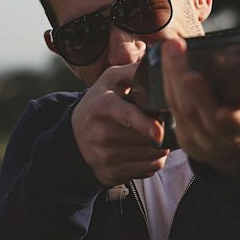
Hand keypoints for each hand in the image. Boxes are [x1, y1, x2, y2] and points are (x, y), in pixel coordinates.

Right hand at [70, 63, 168, 186]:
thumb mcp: (109, 80)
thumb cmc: (99, 104)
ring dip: (162, 146)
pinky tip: (147, 149)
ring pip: (152, 155)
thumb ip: (133, 71)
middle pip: (147, 138)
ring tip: (156, 135)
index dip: (146, 125)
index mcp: (104, 106)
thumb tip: (159, 65)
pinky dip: (155, 159)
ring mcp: (106, 157)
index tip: (159, 132)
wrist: (73, 139)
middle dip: (164, 131)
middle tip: (167, 122)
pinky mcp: (112, 174)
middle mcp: (102, 134)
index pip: (127, 116)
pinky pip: (148, 169)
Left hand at [160, 37, 239, 176]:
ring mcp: (203, 142)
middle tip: (184, 58)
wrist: (237, 152)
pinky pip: (173, 110)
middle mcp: (227, 139)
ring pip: (185, 111)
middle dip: (194, 88)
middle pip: (206, 116)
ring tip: (172, 50)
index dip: (235, 120)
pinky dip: (168, 84)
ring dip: (174, 77)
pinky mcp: (184, 138)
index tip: (223, 112)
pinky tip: (166, 62)